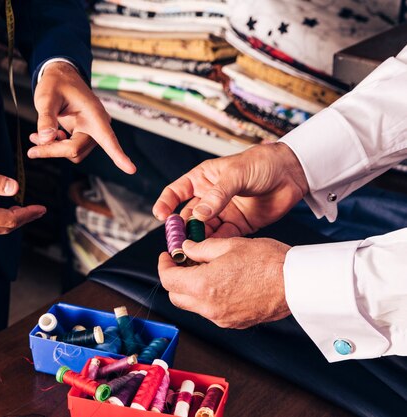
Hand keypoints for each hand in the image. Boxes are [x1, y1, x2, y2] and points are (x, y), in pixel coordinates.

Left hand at [29, 61, 136, 173]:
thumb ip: (46, 118)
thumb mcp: (47, 97)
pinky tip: (41, 138)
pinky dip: (54, 147)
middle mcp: (97, 125)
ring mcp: (91, 132)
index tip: (131, 169)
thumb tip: (46, 139)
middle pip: (76, 150)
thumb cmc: (56, 83)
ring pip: (73, 153)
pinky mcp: (83, 135)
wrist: (60, 76)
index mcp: (94, 114)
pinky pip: (70, 149)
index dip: (118, 155)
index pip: (108, 138)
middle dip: (54, 151)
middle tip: (31, 151)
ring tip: (36, 139)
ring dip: (54, 150)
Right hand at [152, 143, 308, 236]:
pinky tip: (212, 252)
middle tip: (178, 241)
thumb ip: (218, 195)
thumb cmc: (262, 163)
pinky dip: (216, 246)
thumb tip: (199, 214)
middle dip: (182, 229)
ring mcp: (223, 212)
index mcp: (203, 179)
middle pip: (187, 216)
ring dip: (198, 240)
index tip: (160, 215)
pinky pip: (223, 238)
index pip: (176, 192)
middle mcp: (209, 197)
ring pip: (204, 230)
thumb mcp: (236, 174)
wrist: (293, 172)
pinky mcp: (239, 225)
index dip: (165, 204)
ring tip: (193, 250)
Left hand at [158, 238, 290, 327]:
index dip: (164, 266)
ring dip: (191, 290)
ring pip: (193, 306)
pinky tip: (221, 283)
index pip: (168, 280)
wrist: (298, 283)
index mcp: (203, 286)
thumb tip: (186, 248)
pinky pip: (211, 312)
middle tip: (182, 263)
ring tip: (204, 270)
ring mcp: (222, 318)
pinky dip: (208, 299)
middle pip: (176, 297)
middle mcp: (209, 307)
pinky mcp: (235, 323)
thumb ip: (201, 248)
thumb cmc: (268, 262)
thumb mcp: (229, 245)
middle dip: (174, 279)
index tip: (167, 257)